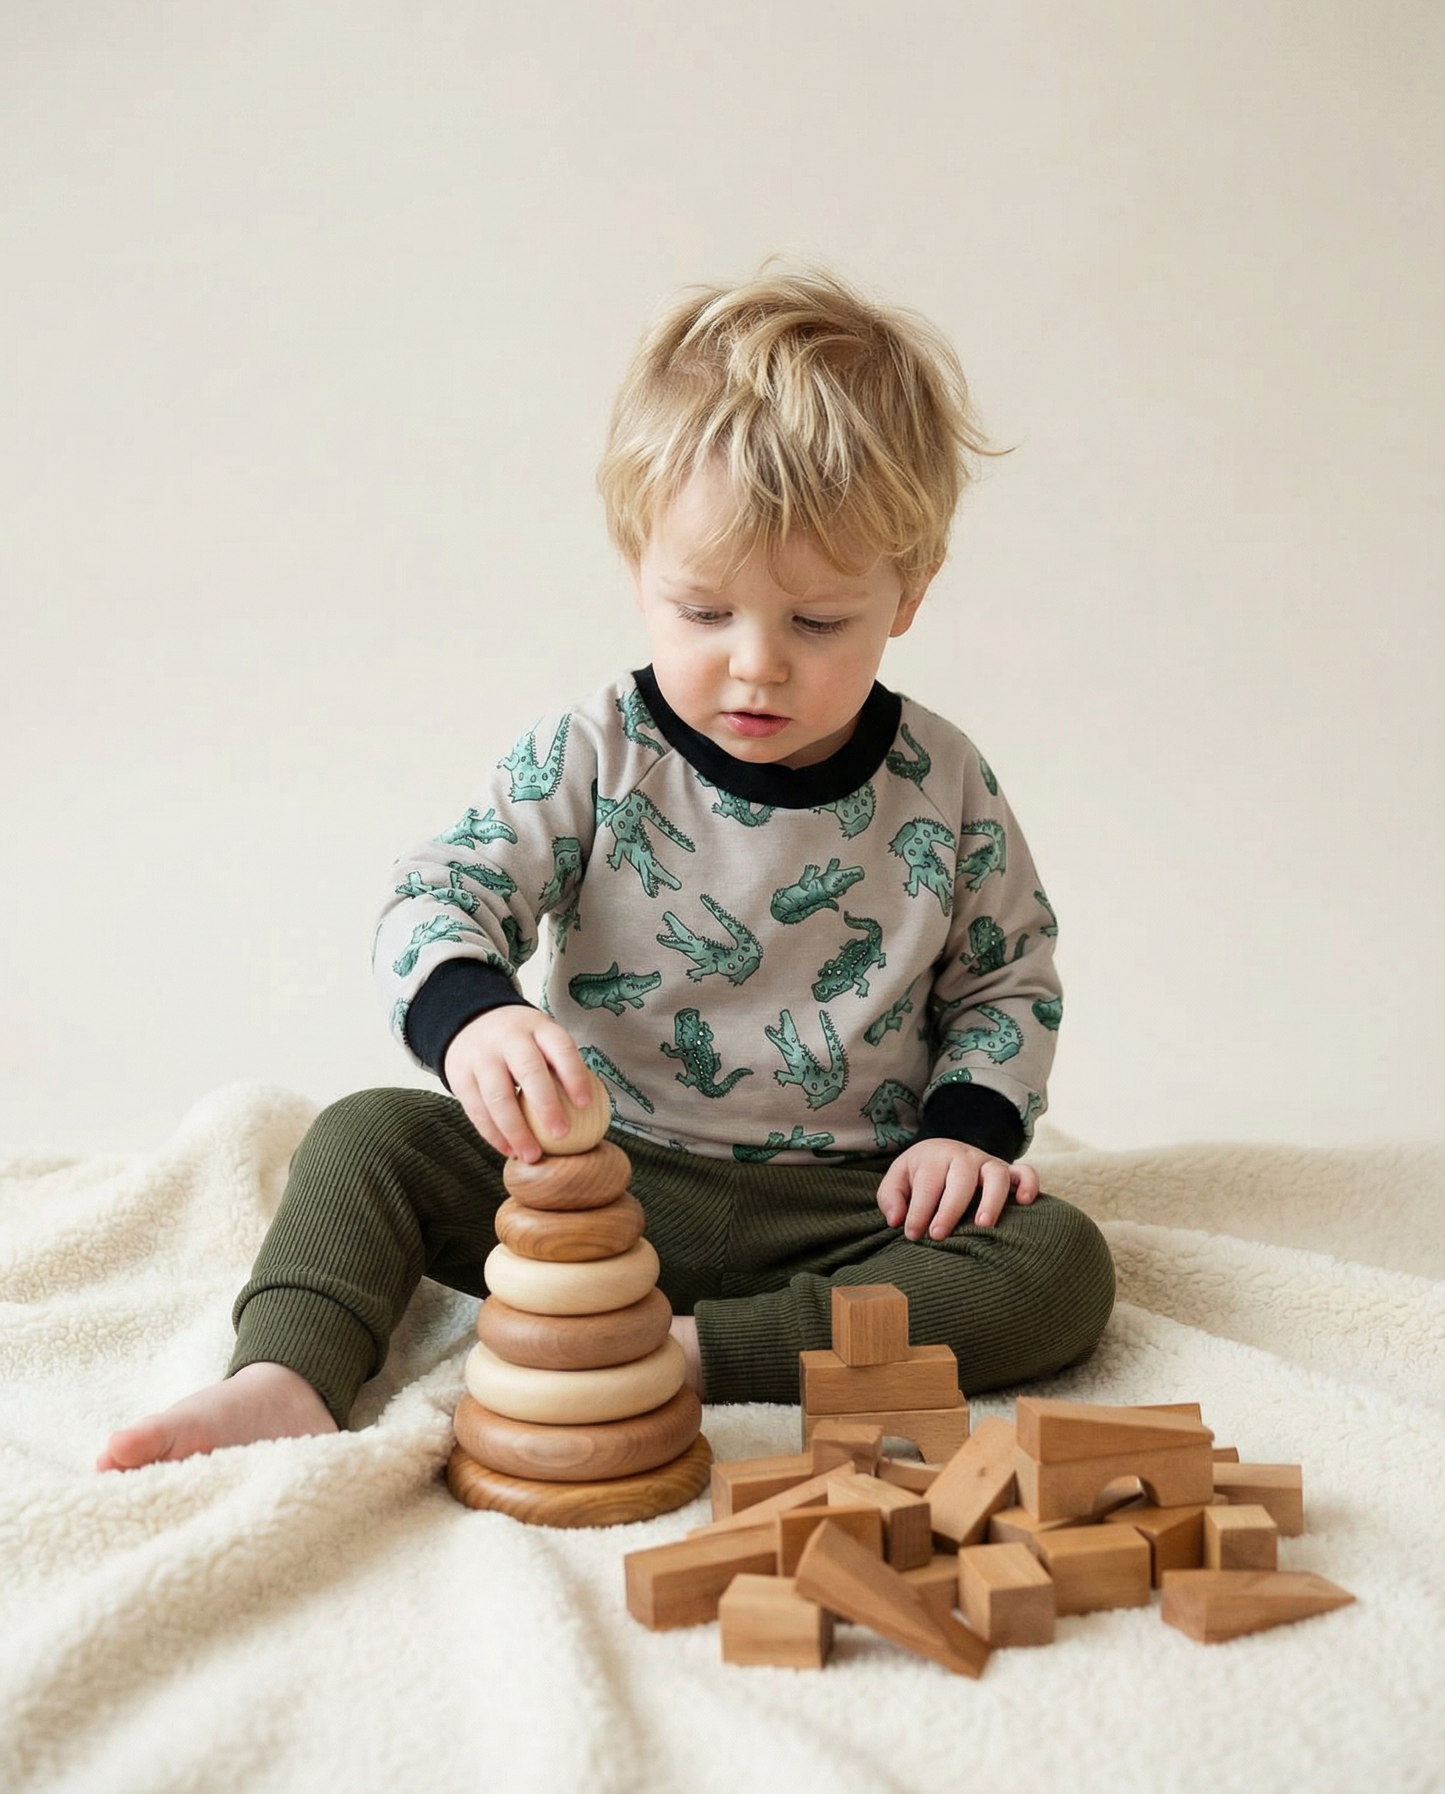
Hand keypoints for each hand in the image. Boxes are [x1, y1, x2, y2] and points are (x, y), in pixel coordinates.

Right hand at [443, 1007, 596, 1161]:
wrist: (469, 1021)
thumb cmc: (521, 1041)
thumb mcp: (541, 1038)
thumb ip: (561, 1067)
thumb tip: (595, 1112)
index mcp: (537, 1028)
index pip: (560, 1048)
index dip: (574, 1075)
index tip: (585, 1104)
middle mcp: (508, 1039)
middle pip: (528, 1070)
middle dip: (546, 1105)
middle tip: (562, 1134)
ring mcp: (481, 1057)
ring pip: (497, 1097)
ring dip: (516, 1131)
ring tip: (532, 1155)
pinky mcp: (460, 1077)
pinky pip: (477, 1110)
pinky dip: (494, 1135)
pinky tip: (510, 1150)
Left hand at [876, 1138, 1038, 1238]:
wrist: (944, 1152)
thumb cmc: (920, 1174)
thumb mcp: (898, 1178)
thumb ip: (891, 1197)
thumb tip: (896, 1220)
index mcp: (934, 1157)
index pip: (928, 1184)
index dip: (918, 1211)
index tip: (912, 1235)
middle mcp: (964, 1157)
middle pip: (961, 1179)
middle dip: (950, 1209)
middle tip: (938, 1236)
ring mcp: (988, 1163)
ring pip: (997, 1175)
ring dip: (991, 1200)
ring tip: (982, 1226)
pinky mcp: (1009, 1172)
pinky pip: (1025, 1172)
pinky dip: (1028, 1184)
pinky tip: (1024, 1203)